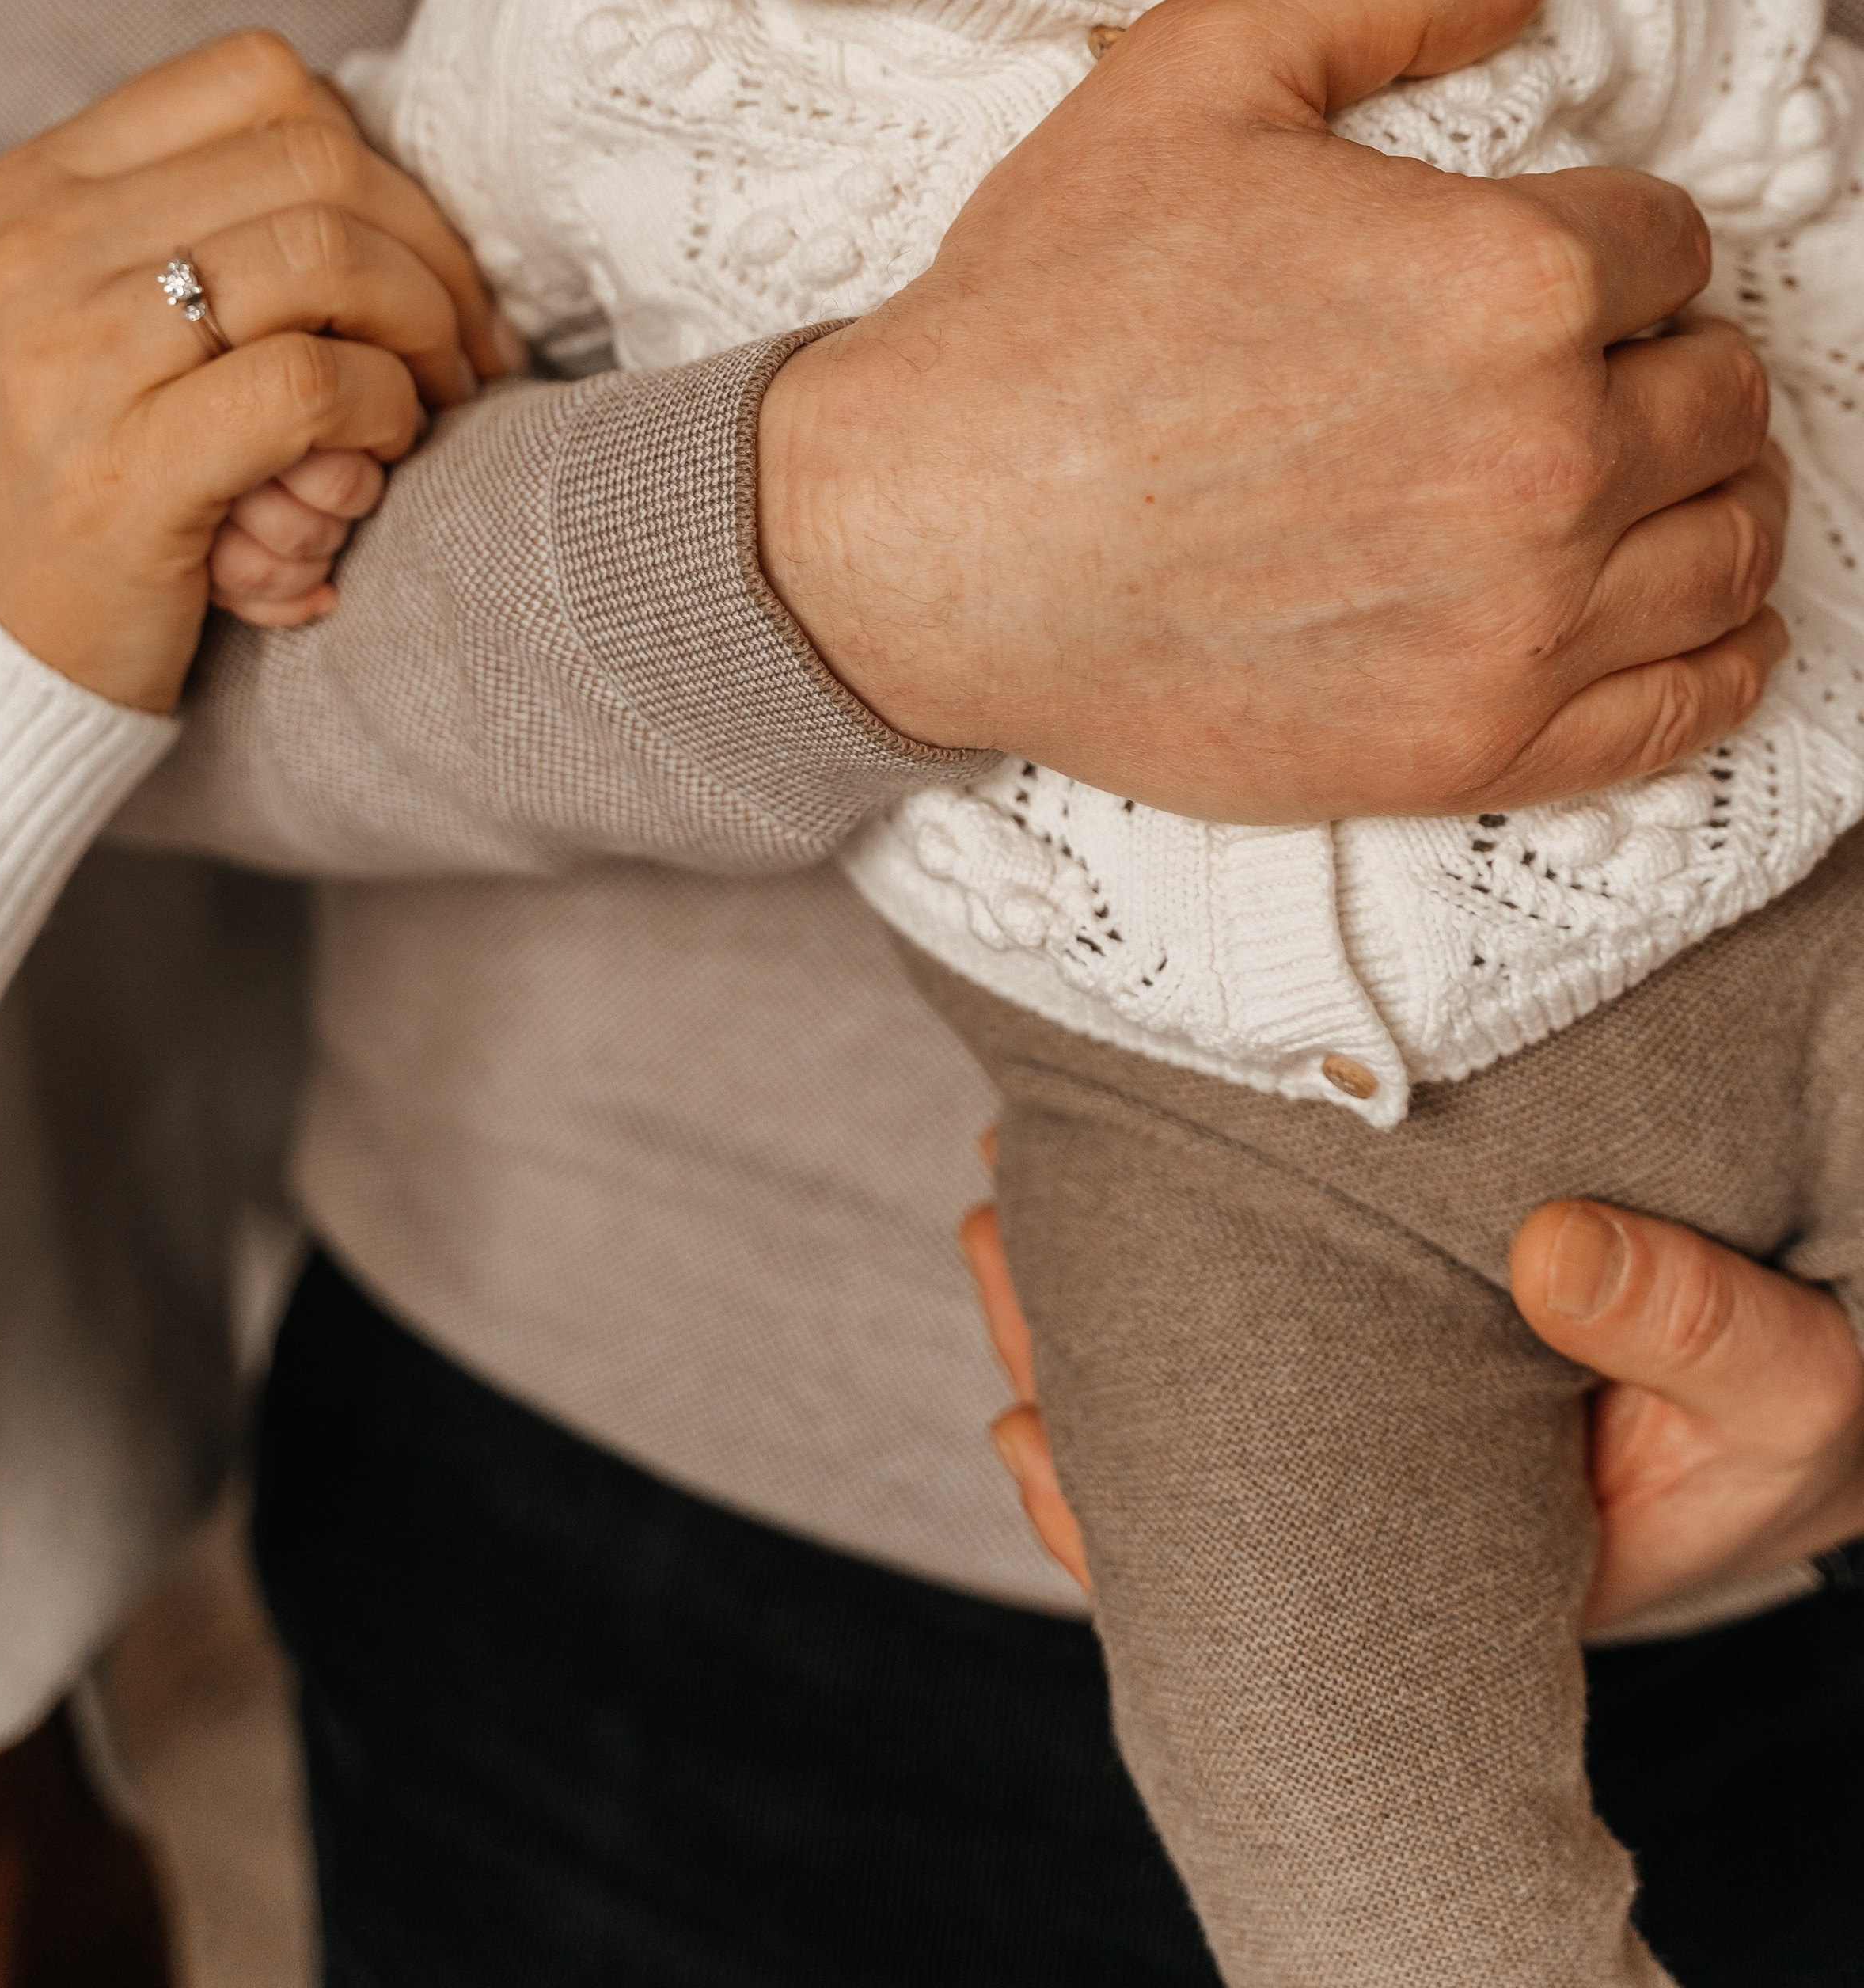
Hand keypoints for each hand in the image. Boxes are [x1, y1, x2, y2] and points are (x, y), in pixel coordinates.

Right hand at [0, 30, 511, 710]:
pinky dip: (387, 410)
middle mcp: (41, 247)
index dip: (379, 159)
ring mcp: (72, 356)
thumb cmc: (84, 462)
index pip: (260, 78)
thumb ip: (207, 217)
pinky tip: (379, 451)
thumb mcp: (101, 302)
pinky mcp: (122, 472)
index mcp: (42, 182)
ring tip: (430, 396)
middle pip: (318, 162)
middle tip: (464, 341)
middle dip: (431, 251)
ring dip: (423, 329)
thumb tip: (389, 168)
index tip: (421, 252)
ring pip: (327, 256)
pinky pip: (314, 384)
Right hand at [759, 0, 1784, 818]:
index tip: (1548, 263)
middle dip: (1664, 358)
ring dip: (1705, 491)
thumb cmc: (1047, 313)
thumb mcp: (1191, 74)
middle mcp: (1545, 455)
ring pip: (1731, 540)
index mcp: (1506, 279)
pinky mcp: (1473, 745)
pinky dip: (1720, 648)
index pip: (1672, 242)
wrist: (925, 536)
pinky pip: (1693, 699)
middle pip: (1720, 391)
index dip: (1611, 236)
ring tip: (1638, 474)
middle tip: (1582, 364)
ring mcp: (1518, 620)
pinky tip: (1683, 607)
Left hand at [961, 1172, 1863, 1626]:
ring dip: (1090, 1293)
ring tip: (997, 1196)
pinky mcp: (1392, 1329)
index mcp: (1466, 1564)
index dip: (1122, 1518)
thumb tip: (1548, 1251)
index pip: (1250, 1577)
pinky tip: (1070, 1193)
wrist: (1819, 1352)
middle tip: (988, 1229)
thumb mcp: (1788, 1375)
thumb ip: (1689, 1322)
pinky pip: (1237, 1318)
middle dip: (1071, 1361)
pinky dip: (1149, 1262)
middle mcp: (1397, 1502)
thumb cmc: (1797, 1389)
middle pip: (1190, 1463)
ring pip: (1195, 1379)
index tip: (1026, 1414)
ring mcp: (1384, 1412)